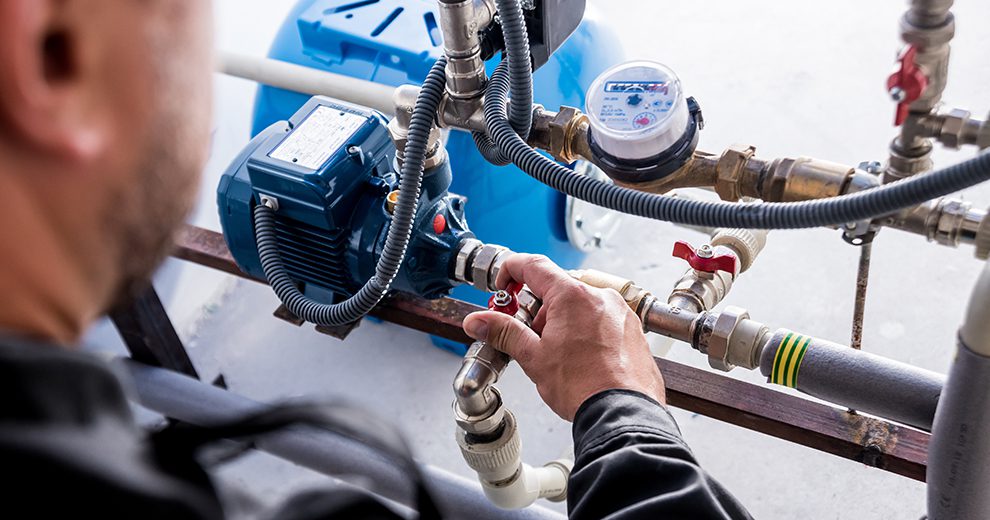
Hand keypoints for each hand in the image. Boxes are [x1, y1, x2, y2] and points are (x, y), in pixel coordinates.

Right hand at [462, 254, 665, 420]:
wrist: (622, 413)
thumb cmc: (583, 386)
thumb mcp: (533, 356)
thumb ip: (503, 332)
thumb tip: (478, 321)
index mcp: (572, 296)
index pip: (533, 265)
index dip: (511, 271)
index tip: (503, 286)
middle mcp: (600, 297)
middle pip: (558, 288)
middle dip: (537, 308)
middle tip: (528, 334)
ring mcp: (619, 312)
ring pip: (581, 304)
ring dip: (562, 320)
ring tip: (557, 354)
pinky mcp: (632, 329)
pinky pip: (602, 318)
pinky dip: (586, 329)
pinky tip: (580, 357)